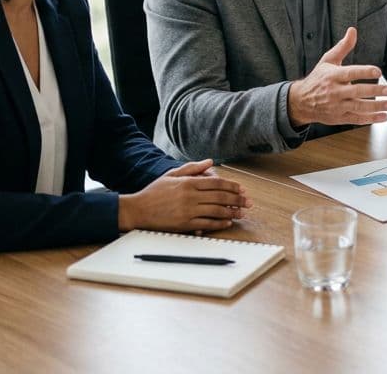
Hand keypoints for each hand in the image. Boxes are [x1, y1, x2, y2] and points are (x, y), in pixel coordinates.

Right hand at [118, 159, 251, 231]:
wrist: (138, 210)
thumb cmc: (154, 192)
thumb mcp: (172, 174)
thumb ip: (192, 168)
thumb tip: (210, 162)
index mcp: (188, 182)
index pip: (216, 183)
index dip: (232, 186)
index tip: (242, 189)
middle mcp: (190, 196)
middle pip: (220, 197)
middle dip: (237, 199)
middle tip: (248, 202)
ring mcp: (188, 211)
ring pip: (216, 211)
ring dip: (232, 212)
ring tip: (242, 213)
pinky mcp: (184, 224)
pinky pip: (207, 224)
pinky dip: (219, 223)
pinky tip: (228, 222)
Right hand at [288, 27, 386, 126]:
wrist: (301, 102)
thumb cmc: (318, 79)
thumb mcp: (328, 61)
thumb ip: (343, 47)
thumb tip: (353, 30)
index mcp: (332, 76)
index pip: (350, 73)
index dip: (364, 72)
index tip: (378, 71)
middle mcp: (334, 91)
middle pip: (356, 91)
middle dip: (374, 91)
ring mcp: (336, 106)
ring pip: (358, 106)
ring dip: (376, 106)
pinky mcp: (339, 118)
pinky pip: (357, 119)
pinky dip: (371, 119)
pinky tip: (384, 116)